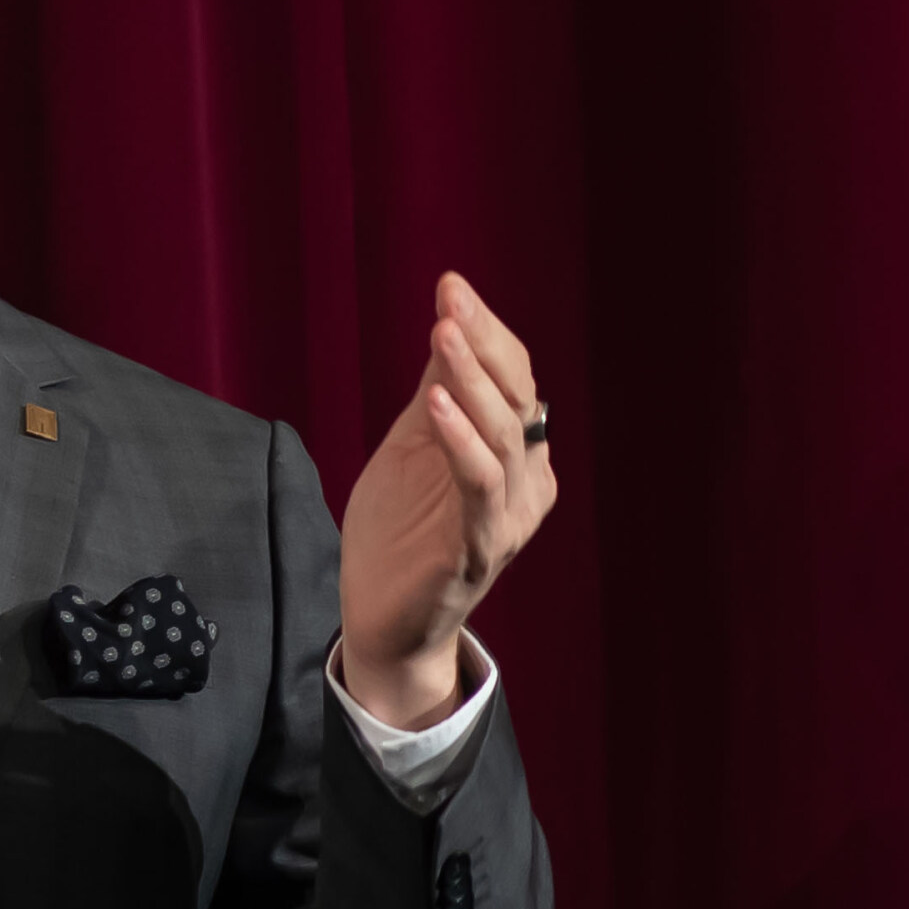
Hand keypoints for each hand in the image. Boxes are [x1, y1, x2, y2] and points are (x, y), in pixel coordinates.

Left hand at [338, 272, 556, 726]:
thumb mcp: (415, 447)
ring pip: (504, 437)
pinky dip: (461, 441)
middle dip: (483, 343)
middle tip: (451, 298)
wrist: (382, 622)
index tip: (451, 286)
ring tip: (442, 335)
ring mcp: (507, 519)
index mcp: (516, 456)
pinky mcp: (478, 550)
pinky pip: (480, 487)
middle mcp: (526, 484)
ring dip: (473, 381)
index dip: (487, 332)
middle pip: (519, 399)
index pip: (516, 379)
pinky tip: (435, 404)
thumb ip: (437, 394)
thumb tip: (448, 326)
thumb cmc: (401, 534)